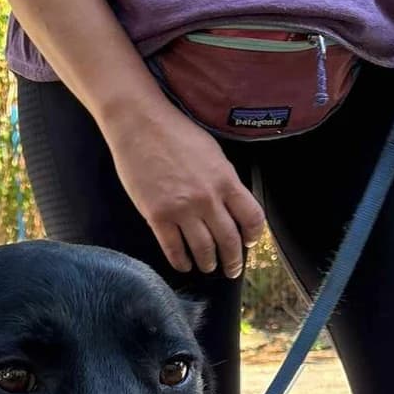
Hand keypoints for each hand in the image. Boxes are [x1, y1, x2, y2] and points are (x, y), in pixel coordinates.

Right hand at [99, 95, 264, 279]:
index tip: (249, 242)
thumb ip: (224, 179)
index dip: (254, 235)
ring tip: (208, 267)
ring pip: (203, 250)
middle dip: (233, 261)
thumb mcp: (212, 152)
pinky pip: (174, 249)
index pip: (252, 218)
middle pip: (229, 240)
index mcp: (225, 180)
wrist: (140, 124)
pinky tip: (184, 265)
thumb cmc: (175, 132)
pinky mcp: (158, 216)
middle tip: (232, 269)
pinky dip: (181, 262)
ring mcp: (182, 210)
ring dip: (208, 263)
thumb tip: (231, 203)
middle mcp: (207, 198)